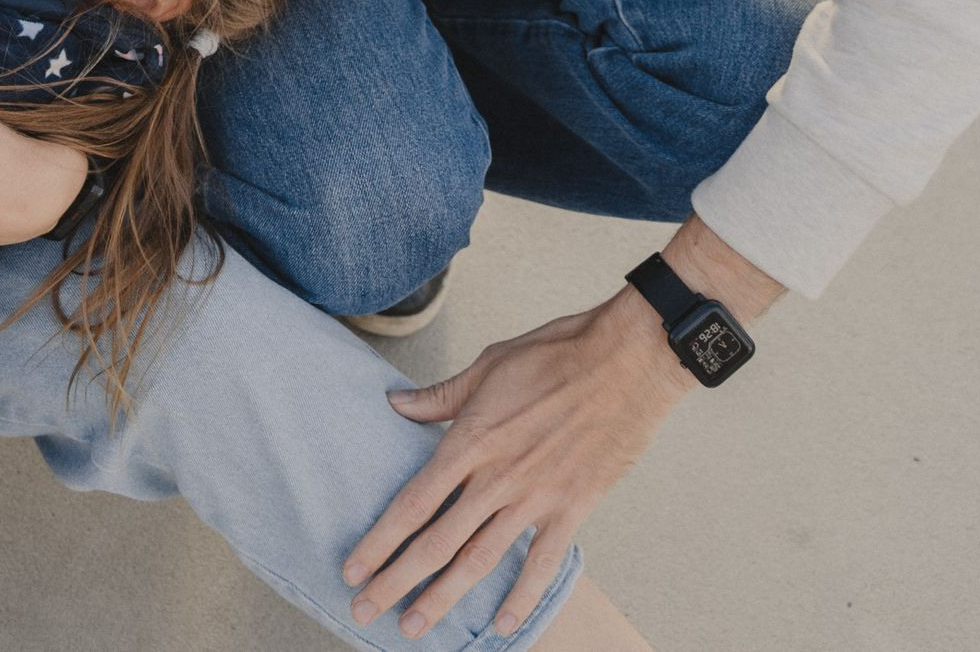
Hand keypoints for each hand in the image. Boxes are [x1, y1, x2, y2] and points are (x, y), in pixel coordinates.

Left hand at [343, 295, 686, 638]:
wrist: (626, 360)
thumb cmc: (555, 355)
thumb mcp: (487, 366)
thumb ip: (440, 397)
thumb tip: (395, 403)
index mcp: (469, 441)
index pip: (412, 503)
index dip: (378, 540)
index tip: (352, 568)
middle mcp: (496, 477)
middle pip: (435, 541)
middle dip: (396, 580)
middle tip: (365, 610)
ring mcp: (535, 496)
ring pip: (479, 559)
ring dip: (443, 597)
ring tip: (413, 627)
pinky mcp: (573, 506)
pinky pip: (543, 561)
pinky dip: (523, 595)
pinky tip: (501, 624)